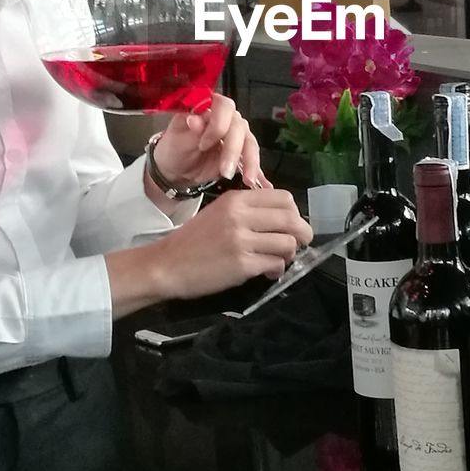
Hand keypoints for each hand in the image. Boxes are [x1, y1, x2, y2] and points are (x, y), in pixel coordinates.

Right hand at [150, 189, 311, 298]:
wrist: (167, 264)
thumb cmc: (193, 240)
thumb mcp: (219, 212)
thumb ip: (249, 210)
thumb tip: (283, 218)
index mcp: (236, 199)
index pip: (284, 198)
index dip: (295, 212)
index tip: (291, 224)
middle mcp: (241, 216)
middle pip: (291, 219)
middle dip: (302, 233)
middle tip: (300, 242)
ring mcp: (242, 241)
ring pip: (288, 243)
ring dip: (289, 254)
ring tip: (279, 259)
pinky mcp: (242, 265)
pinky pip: (275, 264)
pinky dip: (277, 270)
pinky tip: (267, 272)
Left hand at [152, 93, 271, 188]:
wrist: (176, 168)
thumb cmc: (175, 146)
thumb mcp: (177, 136)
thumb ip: (190, 127)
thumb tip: (194, 119)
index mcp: (211, 107)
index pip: (224, 107)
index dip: (218, 125)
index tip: (203, 144)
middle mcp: (228, 118)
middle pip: (239, 128)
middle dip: (233, 150)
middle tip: (225, 170)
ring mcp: (237, 136)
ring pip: (250, 144)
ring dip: (250, 163)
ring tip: (248, 180)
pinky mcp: (242, 154)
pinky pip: (253, 161)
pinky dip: (258, 172)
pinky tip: (263, 185)